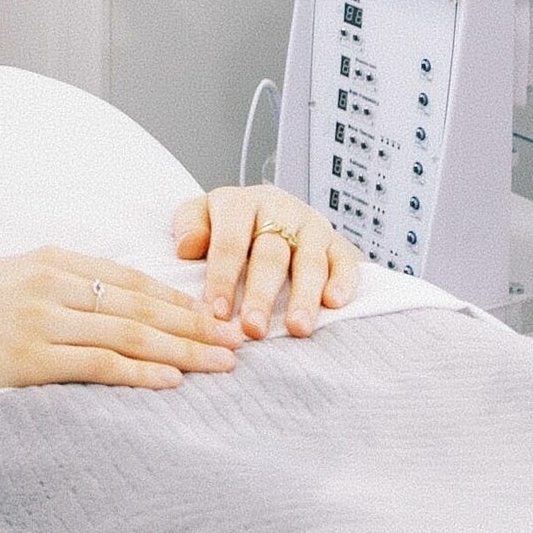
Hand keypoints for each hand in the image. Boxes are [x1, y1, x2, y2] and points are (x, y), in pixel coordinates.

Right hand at [0, 247, 240, 400]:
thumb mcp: (8, 277)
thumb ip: (56, 282)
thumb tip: (105, 297)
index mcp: (50, 259)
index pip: (130, 278)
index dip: (178, 298)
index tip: (214, 314)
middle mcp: (51, 283)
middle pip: (141, 306)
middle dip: (196, 324)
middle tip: (238, 340)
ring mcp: (40, 320)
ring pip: (129, 335)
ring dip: (182, 350)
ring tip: (221, 364)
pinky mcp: (29, 358)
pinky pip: (99, 366)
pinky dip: (140, 373)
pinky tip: (171, 381)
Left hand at [175, 184, 362, 339]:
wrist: (269, 210)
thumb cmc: (230, 223)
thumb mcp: (201, 214)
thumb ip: (190, 226)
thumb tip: (187, 248)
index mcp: (241, 203)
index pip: (230, 242)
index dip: (224, 278)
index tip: (218, 312)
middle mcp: (280, 210)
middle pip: (271, 254)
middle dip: (261, 294)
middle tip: (253, 329)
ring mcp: (311, 226)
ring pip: (309, 261)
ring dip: (303, 296)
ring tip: (297, 328)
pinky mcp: (338, 242)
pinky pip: (345, 261)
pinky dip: (343, 282)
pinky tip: (334, 304)